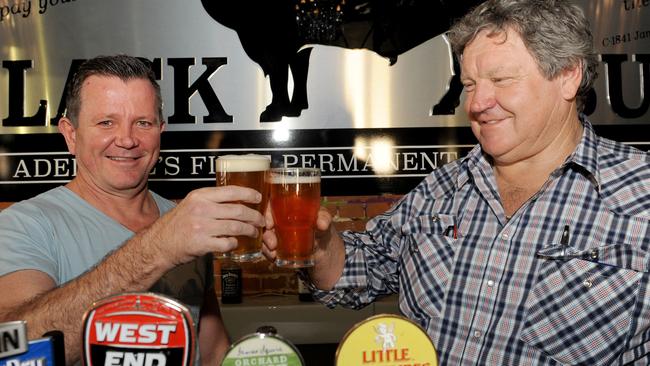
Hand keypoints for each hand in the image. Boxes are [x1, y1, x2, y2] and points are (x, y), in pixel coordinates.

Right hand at [147, 186, 264, 265]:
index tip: (258, 198)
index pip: (231, 191)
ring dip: (249, 231)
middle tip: (260, 221)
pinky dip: (234, 243)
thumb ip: (210, 201)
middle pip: (238, 211)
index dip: (249, 194)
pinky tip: (234, 243)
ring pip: (236, 227)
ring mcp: (201, 226)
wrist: (158, 245)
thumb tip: (237, 202)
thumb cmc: (176, 226)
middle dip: (254, 216)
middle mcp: (201, 209)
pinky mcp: (202, 243)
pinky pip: (227, 243)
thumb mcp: (191, 205)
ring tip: (253, 232)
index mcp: (200, 196)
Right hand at [262, 206, 333, 262]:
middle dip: (266, 234)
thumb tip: (321, 224)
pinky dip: (268, 254)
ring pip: (265, 237)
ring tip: (273, 254)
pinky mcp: (278, 246)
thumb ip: (325, 219)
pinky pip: (268, 249)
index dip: (267, 213)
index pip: (272, 204)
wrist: (325, 249)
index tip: (269, 225)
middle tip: (272, 244)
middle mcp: (281, 219)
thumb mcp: (325, 221)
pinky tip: (274, 258)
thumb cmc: (322, 228)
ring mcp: (278, 233)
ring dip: (266, 246)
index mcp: (290, 208)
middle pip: (266, 222)